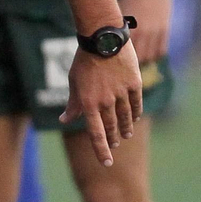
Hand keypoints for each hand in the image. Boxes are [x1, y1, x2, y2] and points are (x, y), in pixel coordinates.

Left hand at [61, 45, 141, 165]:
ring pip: (125, 117)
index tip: (106, 163)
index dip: (101, 149)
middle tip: (114, 144)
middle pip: (111, 127)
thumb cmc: (84, 61)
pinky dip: (135, 113)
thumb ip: (72, 104)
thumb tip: (64, 120)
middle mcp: (106, 101)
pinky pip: (136, 104)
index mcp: (88, 102)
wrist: (102, 39)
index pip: (96, 133)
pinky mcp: (135, 84)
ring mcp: (122, 93)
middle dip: (112, 138)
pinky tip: (135, 118)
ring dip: (125, 128)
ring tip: (125, 135)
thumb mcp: (73, 82)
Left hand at [119, 0, 172, 62]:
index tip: (114, 64)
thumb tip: (112, 38)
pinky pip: (161, 50)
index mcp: (129, 26)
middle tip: (125, 66)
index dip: (119, 60)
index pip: (124, 52)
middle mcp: (143, 31)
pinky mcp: (165, 29)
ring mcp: (156, 31)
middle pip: (139, 57)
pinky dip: (155, 55)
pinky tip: (149, 54)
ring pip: (151, 56)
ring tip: (137, 62)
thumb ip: (119, 24)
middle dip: (131, 64)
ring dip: (144, 60)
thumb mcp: (122, 8)